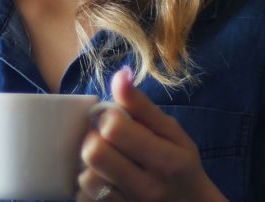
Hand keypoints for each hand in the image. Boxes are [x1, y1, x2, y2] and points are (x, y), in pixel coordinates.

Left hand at [76, 67, 227, 201]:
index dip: (108, 118)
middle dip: (94, 139)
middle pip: (94, 153)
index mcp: (166, 160)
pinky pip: (84, 198)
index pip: (114, 128)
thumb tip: (120, 74)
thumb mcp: (172, 133)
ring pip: (86, 178)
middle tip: (106, 141)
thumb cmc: (180, 166)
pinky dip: (87, 187)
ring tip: (104, 162)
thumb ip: (142, 106)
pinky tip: (102, 181)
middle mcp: (148, 188)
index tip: (115, 121)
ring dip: (89, 166)